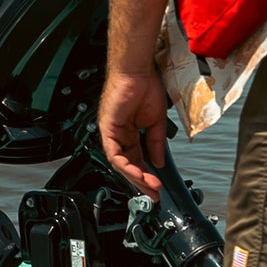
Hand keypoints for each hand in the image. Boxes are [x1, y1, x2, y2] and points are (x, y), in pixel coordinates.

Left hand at [99, 67, 169, 197]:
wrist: (138, 72)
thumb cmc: (145, 88)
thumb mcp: (156, 123)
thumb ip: (156, 144)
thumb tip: (159, 162)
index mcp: (130, 134)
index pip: (137, 160)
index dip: (147, 175)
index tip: (158, 186)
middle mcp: (119, 135)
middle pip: (128, 165)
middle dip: (142, 182)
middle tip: (154, 194)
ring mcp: (111, 133)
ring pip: (120, 164)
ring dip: (136, 177)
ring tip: (150, 187)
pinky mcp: (107, 129)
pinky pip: (114, 154)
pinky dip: (126, 165)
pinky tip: (139, 173)